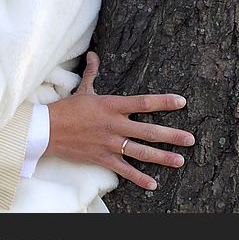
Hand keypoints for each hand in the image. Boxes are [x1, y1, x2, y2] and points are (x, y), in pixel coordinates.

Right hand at [45, 52, 194, 189]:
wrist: (47, 130)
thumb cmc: (66, 109)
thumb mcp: (82, 89)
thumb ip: (92, 73)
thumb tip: (93, 55)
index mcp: (112, 105)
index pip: (143, 102)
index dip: (164, 102)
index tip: (182, 102)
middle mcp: (115, 124)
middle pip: (149, 130)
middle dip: (172, 135)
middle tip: (191, 139)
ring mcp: (110, 143)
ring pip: (141, 151)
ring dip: (162, 157)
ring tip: (180, 160)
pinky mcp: (102, 158)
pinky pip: (124, 170)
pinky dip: (139, 178)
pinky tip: (153, 184)